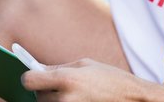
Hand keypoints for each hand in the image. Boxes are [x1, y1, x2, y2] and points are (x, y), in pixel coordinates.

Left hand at [21, 58, 163, 101]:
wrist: (134, 100)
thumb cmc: (110, 79)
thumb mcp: (85, 65)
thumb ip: (58, 67)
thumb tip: (37, 69)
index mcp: (66, 79)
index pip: (29, 81)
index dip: (30, 78)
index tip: (33, 77)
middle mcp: (65, 99)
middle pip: (38, 97)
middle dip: (45, 91)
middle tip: (60, 87)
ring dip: (53, 101)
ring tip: (71, 95)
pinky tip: (74, 101)